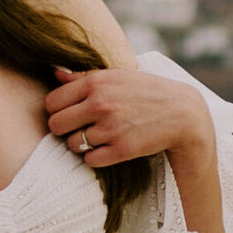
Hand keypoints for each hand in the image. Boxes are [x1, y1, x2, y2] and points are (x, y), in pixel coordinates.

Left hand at [45, 65, 212, 166]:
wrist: (181, 113)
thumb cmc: (145, 91)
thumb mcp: (116, 76)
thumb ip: (83, 76)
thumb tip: (54, 72)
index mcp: (95, 83)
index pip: (52, 102)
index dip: (57, 110)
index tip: (69, 113)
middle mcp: (100, 105)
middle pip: (56, 125)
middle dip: (64, 129)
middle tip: (79, 128)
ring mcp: (110, 128)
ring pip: (72, 144)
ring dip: (81, 144)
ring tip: (98, 137)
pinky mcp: (121, 150)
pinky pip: (90, 160)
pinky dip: (96, 157)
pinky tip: (108, 147)